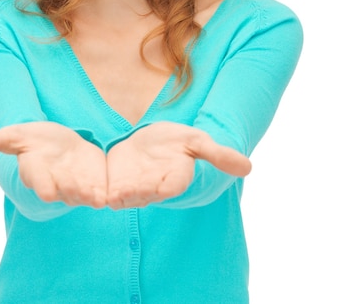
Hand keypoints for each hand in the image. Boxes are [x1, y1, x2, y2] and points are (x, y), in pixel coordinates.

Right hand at [0, 122, 106, 207]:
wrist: (59, 145)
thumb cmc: (34, 141)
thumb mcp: (13, 136)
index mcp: (35, 169)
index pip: (36, 178)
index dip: (41, 183)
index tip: (45, 190)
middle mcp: (54, 182)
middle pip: (61, 187)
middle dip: (69, 189)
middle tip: (75, 192)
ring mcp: (74, 186)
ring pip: (81, 192)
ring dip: (88, 196)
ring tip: (97, 198)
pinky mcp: (93, 184)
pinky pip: (99, 191)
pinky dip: (104, 195)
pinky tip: (109, 198)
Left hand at [106, 122, 250, 209]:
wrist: (159, 141)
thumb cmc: (182, 142)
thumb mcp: (198, 142)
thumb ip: (218, 154)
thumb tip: (248, 167)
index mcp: (177, 177)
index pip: (173, 184)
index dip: (166, 186)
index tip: (161, 187)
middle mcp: (155, 186)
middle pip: (146, 192)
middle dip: (135, 193)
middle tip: (123, 194)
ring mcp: (135, 187)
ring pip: (125, 194)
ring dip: (115, 197)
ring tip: (105, 196)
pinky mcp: (117, 182)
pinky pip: (109, 189)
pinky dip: (100, 191)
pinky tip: (90, 191)